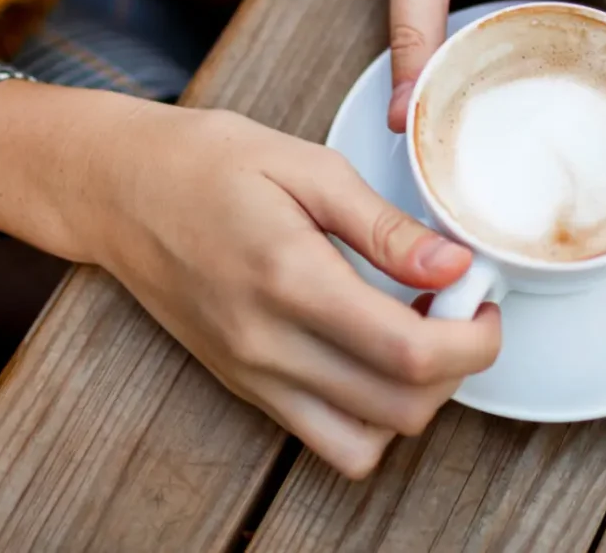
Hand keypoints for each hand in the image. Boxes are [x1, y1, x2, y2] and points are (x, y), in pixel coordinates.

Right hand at [0, 82, 500, 478]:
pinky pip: (323, 435)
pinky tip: (374, 349)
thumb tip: (453, 265)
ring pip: (364, 442)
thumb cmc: (210, 162)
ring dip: (415, 399)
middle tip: (461, 308)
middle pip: (399, 410)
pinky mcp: (243, 384)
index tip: (484, 299)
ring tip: (419, 329)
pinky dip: (368, 412)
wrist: (120, 189)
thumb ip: (385, 226)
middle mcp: (269, 346)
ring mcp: (252, 375)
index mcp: (290, 280)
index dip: (473, 339)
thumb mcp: (308, 167)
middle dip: (458, 369)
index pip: (409, 353)